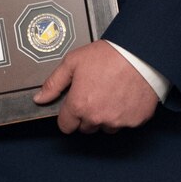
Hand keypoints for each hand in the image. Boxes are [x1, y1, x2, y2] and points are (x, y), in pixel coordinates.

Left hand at [31, 40, 158, 132]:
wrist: (140, 53)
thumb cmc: (108, 55)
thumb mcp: (73, 62)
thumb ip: (54, 83)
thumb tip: (39, 98)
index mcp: (79, 105)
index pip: (66, 126)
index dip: (68, 116)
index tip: (74, 107)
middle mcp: (97, 117)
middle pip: (86, 128)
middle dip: (87, 115)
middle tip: (96, 94)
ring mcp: (118, 121)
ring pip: (107, 127)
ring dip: (107, 117)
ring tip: (112, 94)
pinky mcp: (136, 121)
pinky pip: (127, 123)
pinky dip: (126, 114)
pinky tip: (126, 96)